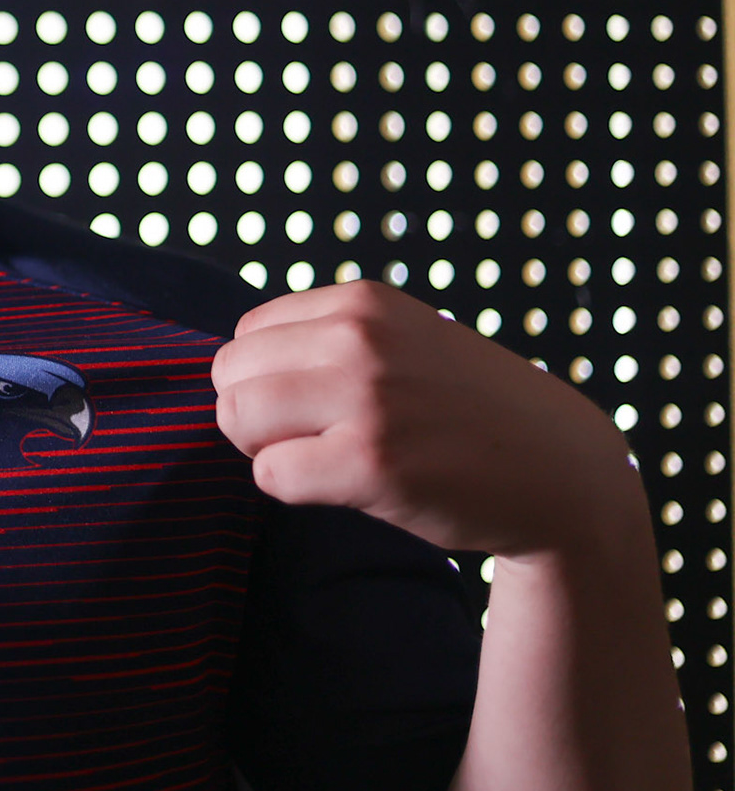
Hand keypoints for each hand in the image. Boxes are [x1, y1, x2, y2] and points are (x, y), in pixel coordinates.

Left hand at [211, 280, 638, 559]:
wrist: (561, 476)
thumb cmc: (463, 413)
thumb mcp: (400, 341)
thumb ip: (325, 339)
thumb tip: (228, 369)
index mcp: (361, 302)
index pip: (246, 334)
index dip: (265, 378)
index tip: (314, 404)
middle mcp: (359, 338)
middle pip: (228, 374)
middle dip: (251, 414)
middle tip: (309, 439)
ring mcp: (367, 398)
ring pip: (236, 417)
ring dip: (264, 449)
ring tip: (321, 459)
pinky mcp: (372, 463)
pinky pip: (270, 474)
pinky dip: (291, 488)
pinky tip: (343, 486)